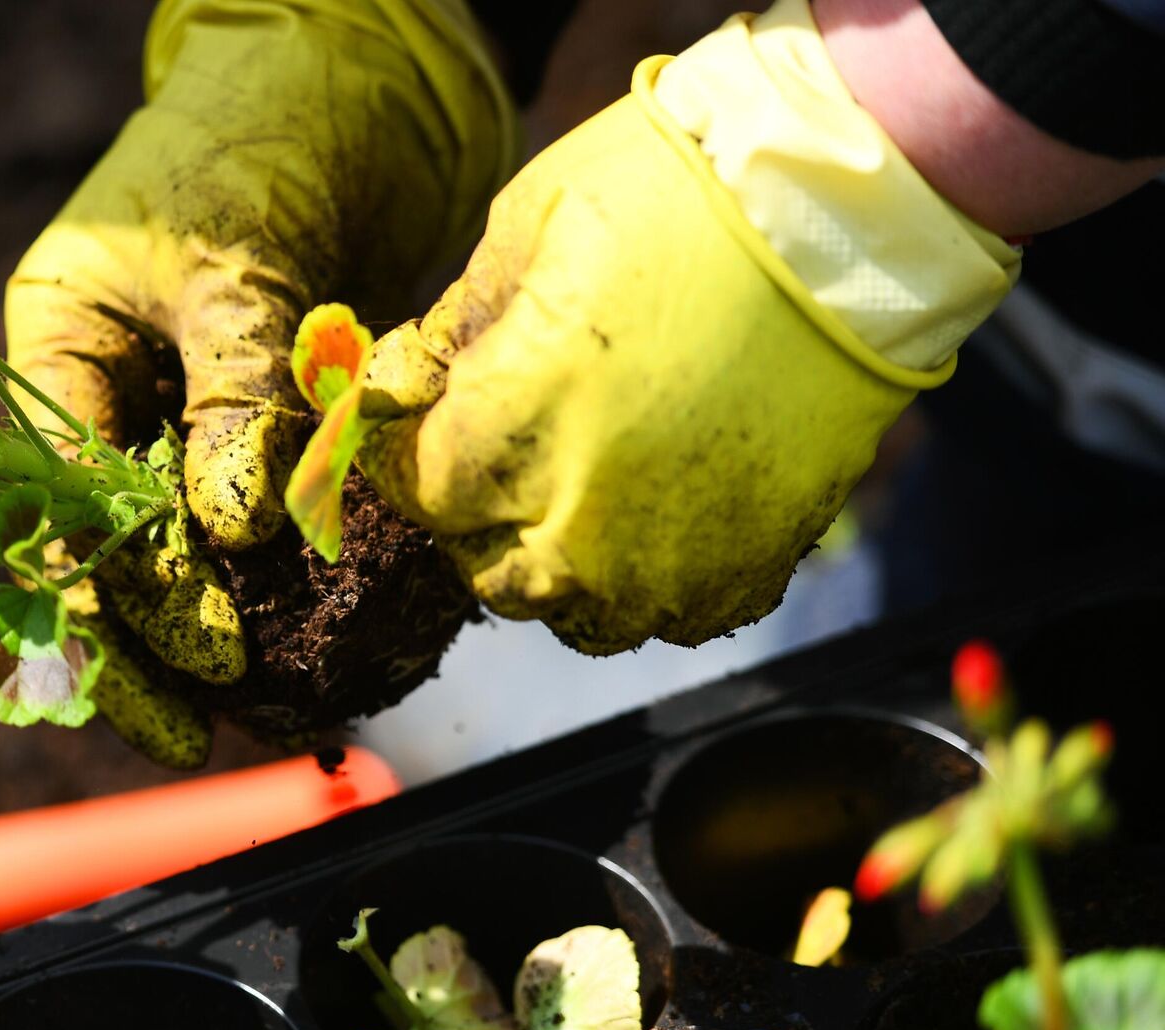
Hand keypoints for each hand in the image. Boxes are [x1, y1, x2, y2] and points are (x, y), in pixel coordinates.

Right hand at [5, 0, 513, 752]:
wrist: (353, 73)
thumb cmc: (263, 132)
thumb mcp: (234, 262)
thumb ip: (230, 397)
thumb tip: (225, 535)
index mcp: (55, 350)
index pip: (62, 505)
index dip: (121, 598)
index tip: (205, 664)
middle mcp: (107, 396)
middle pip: (106, 554)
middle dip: (159, 645)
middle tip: (237, 716)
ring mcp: (184, 413)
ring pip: (183, 551)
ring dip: (227, 627)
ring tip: (289, 706)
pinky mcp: (263, 422)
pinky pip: (265, 518)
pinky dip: (294, 575)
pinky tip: (333, 633)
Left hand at [357, 0, 1023, 654]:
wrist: (843, 207)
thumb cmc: (672, 196)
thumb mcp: (524, 230)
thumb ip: (449, 332)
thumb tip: (400, 387)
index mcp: (505, 430)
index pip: (414, 490)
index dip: (405, 454)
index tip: (413, 427)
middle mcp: (577, 520)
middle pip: (486, 572)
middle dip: (477, 519)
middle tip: (495, 461)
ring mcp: (670, 559)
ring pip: (578, 617)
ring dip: (561, 568)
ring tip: (576, 500)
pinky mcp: (752, 563)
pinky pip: (678, 618)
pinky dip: (654, 584)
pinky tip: (657, 521)